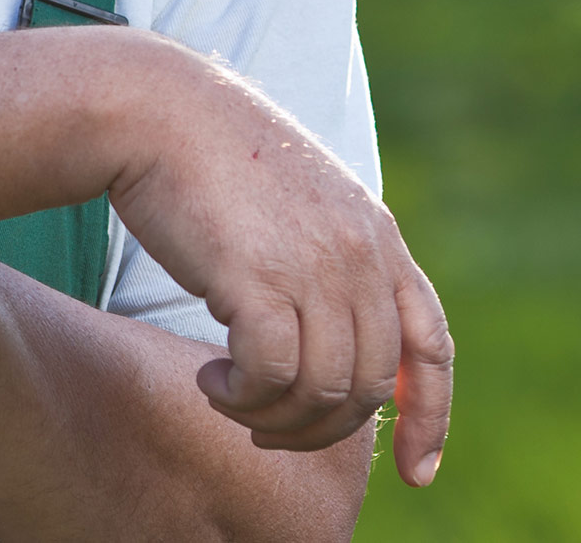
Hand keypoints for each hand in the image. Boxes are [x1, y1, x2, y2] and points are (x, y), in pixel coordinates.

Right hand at [110, 46, 453, 484]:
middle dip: (320, 428)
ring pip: (324, 391)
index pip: (428, 342)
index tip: (418, 472)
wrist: (150, 109)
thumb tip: (330, 339)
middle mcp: (360, 253)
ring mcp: (314, 266)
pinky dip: (243, 397)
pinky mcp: (259, 278)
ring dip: (274, 415)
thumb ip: (327, 257)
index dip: (430, 415)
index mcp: (376, 234)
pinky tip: (210, 381)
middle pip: (369, 385)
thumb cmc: (203, 156)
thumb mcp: (294, 201)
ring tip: (228, 398)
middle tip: (265, 428)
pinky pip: (272, 376)